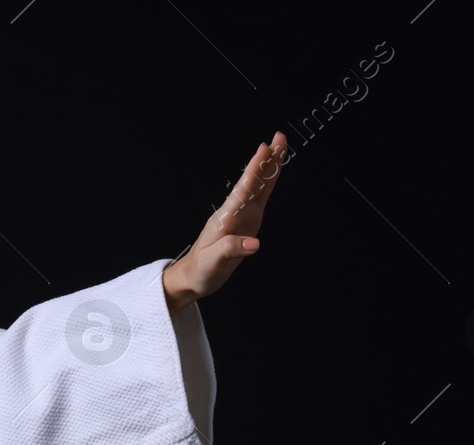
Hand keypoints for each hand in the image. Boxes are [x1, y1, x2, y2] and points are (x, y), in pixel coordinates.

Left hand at [162, 131, 287, 310]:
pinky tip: (274, 173)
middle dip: (267, 160)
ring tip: (280, 147)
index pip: (243, 189)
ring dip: (270, 167)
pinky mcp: (247, 223)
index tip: (264, 149)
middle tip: (279, 137)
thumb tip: (255, 243)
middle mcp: (234, 212)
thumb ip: (232, 249)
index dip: (254, 170)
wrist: (193, 277)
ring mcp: (241, 216)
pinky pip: (260, 199)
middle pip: (254, 181)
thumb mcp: (213, 262)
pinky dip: (269, 184)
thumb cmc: (200, 270)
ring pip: (259, 187)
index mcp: (226, 218)